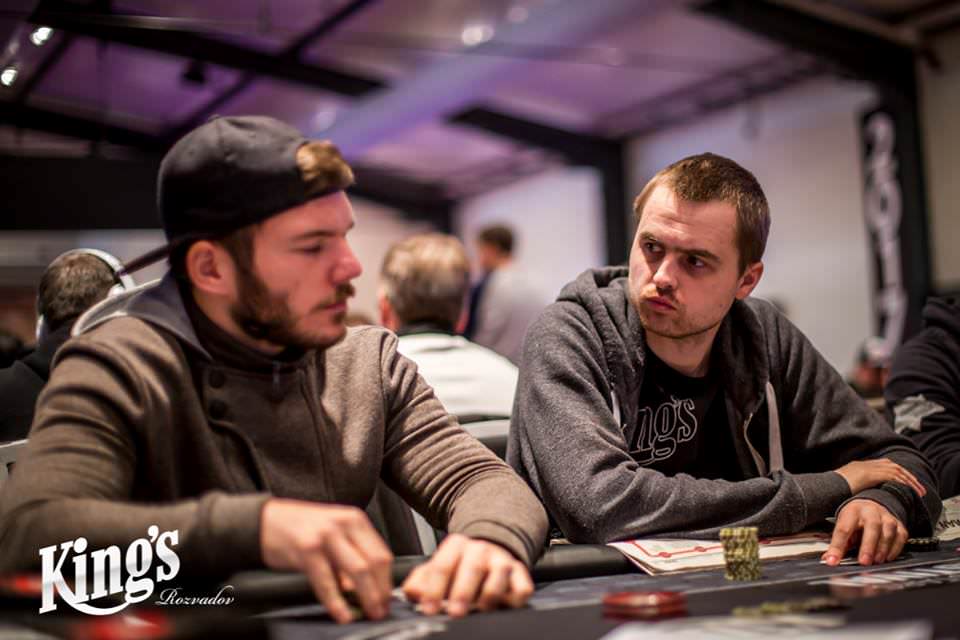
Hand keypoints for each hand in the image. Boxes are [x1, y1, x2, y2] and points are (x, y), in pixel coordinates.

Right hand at [260, 498, 393, 623]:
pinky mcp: (307, 550)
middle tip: (381, 611)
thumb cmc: (302, 528)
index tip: (387, 599)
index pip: (381, 553)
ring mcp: (326, 536)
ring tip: (369, 614)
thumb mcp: (334, 533)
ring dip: (367, 597)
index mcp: (355, 519)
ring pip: (358, 571)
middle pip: (374, 563)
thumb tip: (367, 588)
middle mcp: (344, 524)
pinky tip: (342, 614)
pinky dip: (338, 602)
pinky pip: (327, 582)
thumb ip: (352, 554)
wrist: (267, 520)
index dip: (387, 581)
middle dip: (381, 591)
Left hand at [401, 534, 532, 616]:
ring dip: (489, 595)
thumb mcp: (437, 571)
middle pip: (472, 568)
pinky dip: (513, 600)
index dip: (434, 589)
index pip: (443, 566)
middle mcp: (481, 550)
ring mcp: (502, 561)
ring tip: (479, 610)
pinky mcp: (521, 575)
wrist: (489, 554)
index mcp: (457, 545)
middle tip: (454, 613)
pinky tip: (502, 606)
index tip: (429, 608)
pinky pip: (521, 588)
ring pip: (499, 575)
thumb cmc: (459, 568)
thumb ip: (421, 581)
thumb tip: (413, 593)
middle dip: (462, 593)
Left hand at [821, 499, 908, 566]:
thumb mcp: (843, 526)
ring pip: (888, 531)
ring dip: (882, 548)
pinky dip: (895, 549)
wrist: (871, 505)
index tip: (833, 561)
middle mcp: (870, 511)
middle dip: (868, 546)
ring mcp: (886, 517)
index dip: (837, 546)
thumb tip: (829, 559)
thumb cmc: (855, 519)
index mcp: (852, 511)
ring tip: (876, 561)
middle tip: (864, 562)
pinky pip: (900, 536)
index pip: (844, 528)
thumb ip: (839, 543)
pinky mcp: (899, 525)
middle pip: (871, 526)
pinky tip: (888, 558)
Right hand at [834, 458, 925, 496]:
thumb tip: (861, 500)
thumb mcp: (843, 490)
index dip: (897, 473)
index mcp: (858, 467)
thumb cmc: (830, 493)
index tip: (906, 481)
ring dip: (909, 481)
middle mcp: (864, 465)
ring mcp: (867, 468)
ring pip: (896, 470)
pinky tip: (910, 490)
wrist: (823, 488)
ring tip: (919, 491)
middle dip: (907, 476)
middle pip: (892, 465)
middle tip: (918, 487)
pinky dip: (903, 483)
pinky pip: (892, 476)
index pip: (883, 465)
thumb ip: (854, 491)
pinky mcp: (870, 474)